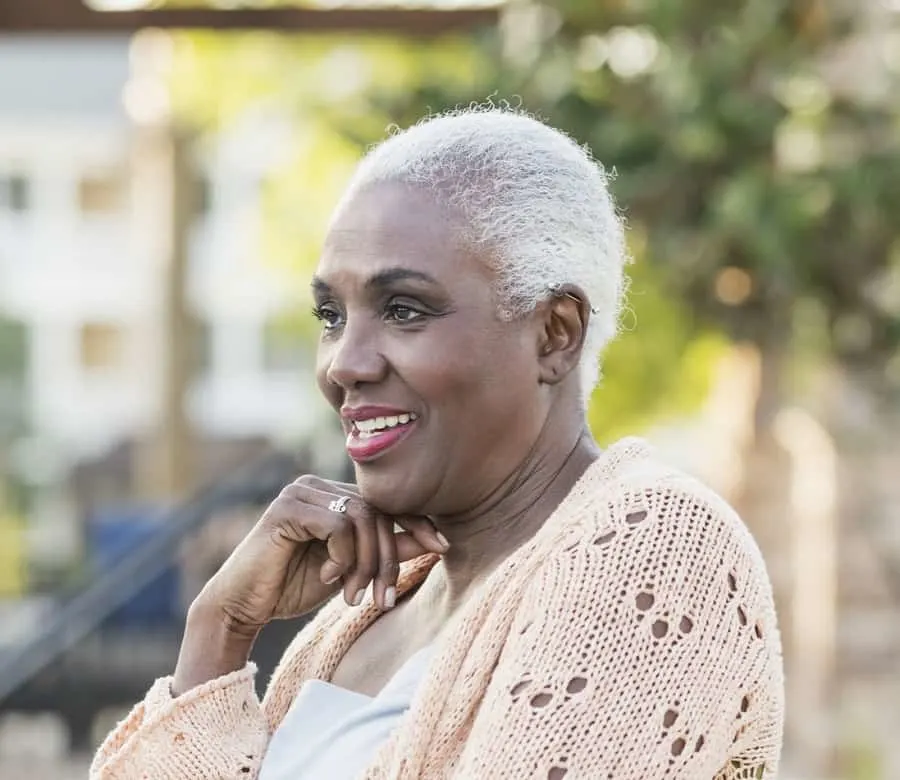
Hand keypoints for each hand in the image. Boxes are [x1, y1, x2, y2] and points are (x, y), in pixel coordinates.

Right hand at [195, 474, 447, 637]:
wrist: (242, 607)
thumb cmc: (291, 587)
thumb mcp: (350, 570)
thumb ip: (384, 550)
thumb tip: (431, 540)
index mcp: (332, 496)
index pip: (386, 502)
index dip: (417, 522)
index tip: (443, 547)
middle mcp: (318, 485)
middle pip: (379, 511)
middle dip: (388, 558)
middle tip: (383, 598)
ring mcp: (300, 492)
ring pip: (363, 517)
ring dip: (366, 562)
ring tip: (353, 594)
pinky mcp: (287, 508)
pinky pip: (338, 525)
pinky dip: (342, 556)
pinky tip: (328, 576)